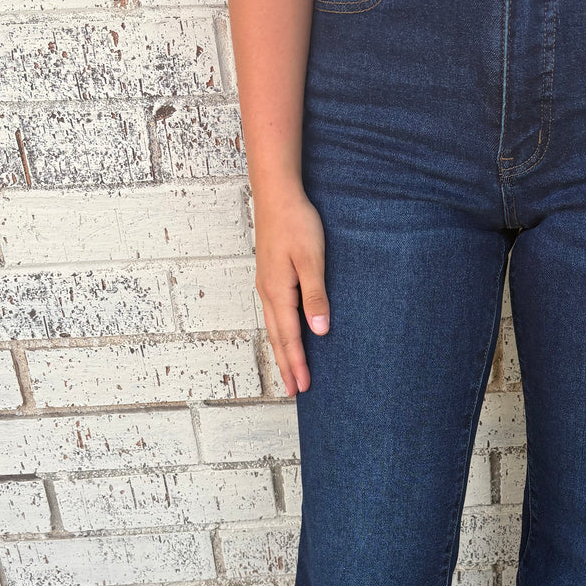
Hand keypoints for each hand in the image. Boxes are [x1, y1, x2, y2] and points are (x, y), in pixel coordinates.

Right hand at [253, 189, 328, 395]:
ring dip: (281, 352)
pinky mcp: (270, 277)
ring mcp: (266, 285)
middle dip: (286, 366)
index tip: (303, 387)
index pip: (289, 337)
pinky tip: (284, 337)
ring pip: (273, 328)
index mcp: (278, 292)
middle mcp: (268, 293)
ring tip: (289, 372)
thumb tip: (319, 331)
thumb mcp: (311, 260)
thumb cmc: (297, 223)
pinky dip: (279, 333)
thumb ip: (315, 296)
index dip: (297, 364)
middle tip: (294, 391)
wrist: (277, 194)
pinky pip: (274, 315)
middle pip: (277, 338)